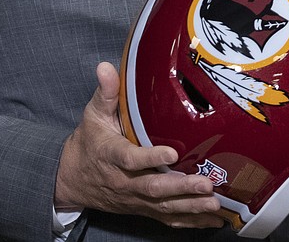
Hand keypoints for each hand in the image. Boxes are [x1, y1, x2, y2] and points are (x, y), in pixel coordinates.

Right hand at [54, 62, 225, 229]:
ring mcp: (134, 199)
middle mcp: (124, 182)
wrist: (73, 179)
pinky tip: (212, 222)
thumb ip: (106, 92)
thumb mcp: (93, 115)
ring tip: (215, 205)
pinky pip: (166, 219)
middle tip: (206, 185)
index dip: (150, 157)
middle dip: (181, 188)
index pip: (130, 159)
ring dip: (190, 207)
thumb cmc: (89, 142)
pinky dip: (190, 222)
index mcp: (111, 155)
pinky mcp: (143, 209)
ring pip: (163, 207)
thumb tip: (106, 67)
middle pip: (153, 188)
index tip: (172, 152)